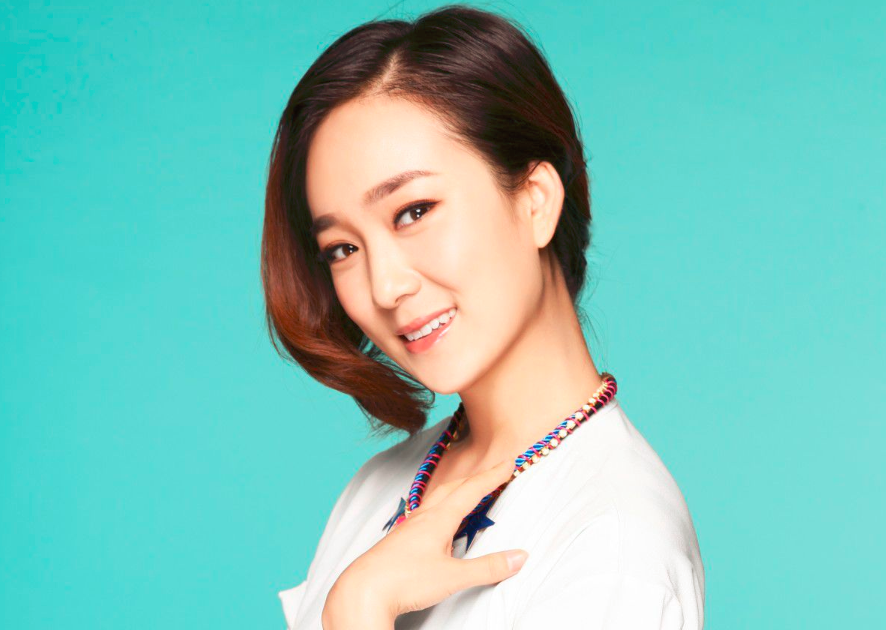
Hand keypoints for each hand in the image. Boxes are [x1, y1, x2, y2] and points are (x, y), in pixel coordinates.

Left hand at [326, 459, 528, 622]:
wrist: (362, 590)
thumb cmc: (404, 580)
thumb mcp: (453, 577)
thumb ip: (488, 568)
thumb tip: (520, 557)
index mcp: (438, 519)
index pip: (471, 491)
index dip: (492, 476)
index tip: (508, 462)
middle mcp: (423, 517)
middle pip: (453, 488)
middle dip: (475, 478)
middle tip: (493, 471)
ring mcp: (409, 527)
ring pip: (436, 498)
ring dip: (456, 489)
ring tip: (467, 487)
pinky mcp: (400, 540)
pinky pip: (425, 512)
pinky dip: (440, 505)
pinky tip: (437, 518)